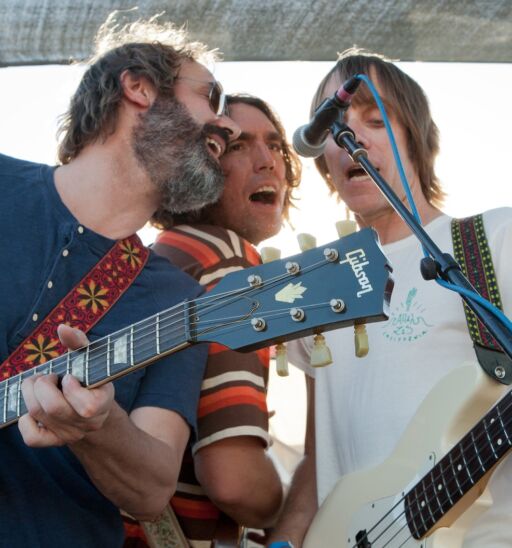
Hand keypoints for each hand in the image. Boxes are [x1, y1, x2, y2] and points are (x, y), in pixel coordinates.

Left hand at [18, 324, 114, 446]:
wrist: (94, 405)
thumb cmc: (89, 376)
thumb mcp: (89, 358)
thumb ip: (78, 342)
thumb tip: (62, 328)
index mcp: (103, 404)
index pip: (87, 407)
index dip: (72, 388)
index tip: (69, 376)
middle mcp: (88, 424)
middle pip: (53, 408)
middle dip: (42, 385)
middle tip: (47, 376)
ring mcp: (70, 434)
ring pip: (38, 415)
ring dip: (30, 393)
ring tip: (38, 384)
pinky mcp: (54, 441)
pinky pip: (32, 437)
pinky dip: (25, 420)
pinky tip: (32, 409)